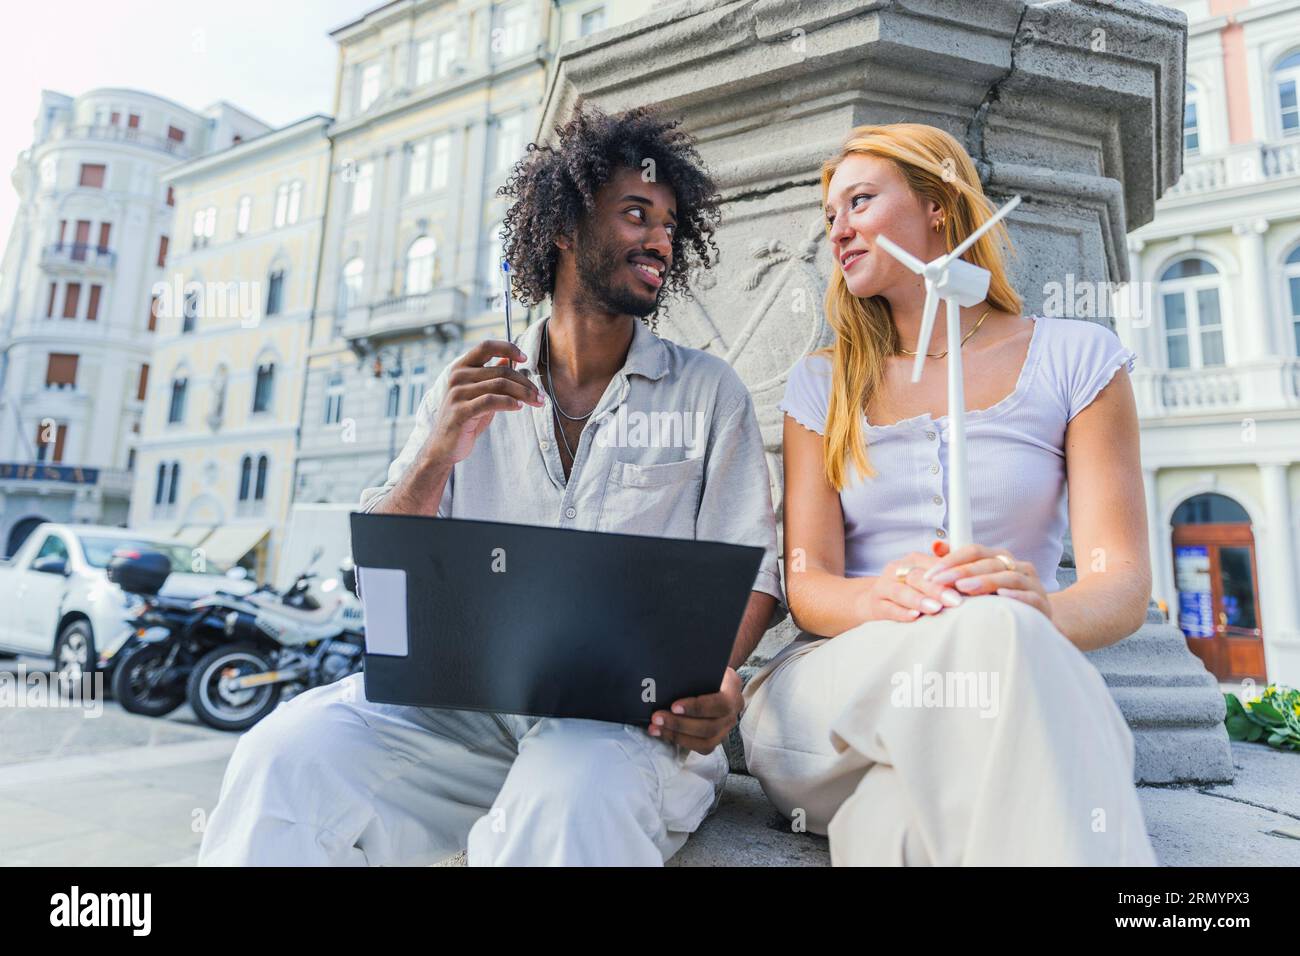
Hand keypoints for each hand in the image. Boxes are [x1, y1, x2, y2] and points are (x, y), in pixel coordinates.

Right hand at [425, 339, 544, 465]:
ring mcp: (457, 393)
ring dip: (523, 393)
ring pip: (499, 384)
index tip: (524, 358)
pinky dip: (509, 402)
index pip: (486, 346)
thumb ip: (491, 376)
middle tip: (540, 395)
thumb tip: (509, 359)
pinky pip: (491, 401)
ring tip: (536, 402)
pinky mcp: (461, 411)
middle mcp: (457, 376)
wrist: (445, 446)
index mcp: (461, 367)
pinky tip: (519, 407)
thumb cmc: (466, 418)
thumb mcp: (479, 393)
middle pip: (501, 371)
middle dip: (526, 383)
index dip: (507, 348)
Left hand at [648, 667, 742, 753]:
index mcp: (733, 689)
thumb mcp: (705, 663)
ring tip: (655, 728)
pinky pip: (701, 748)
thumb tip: (667, 670)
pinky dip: (680, 741)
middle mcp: (733, 712)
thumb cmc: (706, 668)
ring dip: (677, 736)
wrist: (715, 676)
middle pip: (710, 727)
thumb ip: (694, 669)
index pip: (720, 704)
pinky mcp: (717, 738)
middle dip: (680, 724)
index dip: (697, 708)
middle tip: (657, 718)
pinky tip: (663, 733)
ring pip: (706, 742)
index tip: (674, 706)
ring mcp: (726, 728)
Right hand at [866, 549, 966, 622]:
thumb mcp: (927, 576)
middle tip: (955, 600)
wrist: (874, 600)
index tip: (966, 585)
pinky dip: (901, 612)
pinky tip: (914, 616)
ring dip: (918, 599)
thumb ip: (948, 570)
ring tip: (935, 608)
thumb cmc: (910, 588)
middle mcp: (896, 570)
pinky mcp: (875, 605)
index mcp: (913, 560)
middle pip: (916, 577)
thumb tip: (972, 569)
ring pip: (900, 591)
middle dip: (936, 589)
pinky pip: (888, 608)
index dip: (948, 574)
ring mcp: (883, 587)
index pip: (932, 564)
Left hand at [923, 543, 1051, 620]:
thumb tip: (935, 545)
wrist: (1035, 623)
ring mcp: (1032, 584)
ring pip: (1009, 577)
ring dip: (985, 581)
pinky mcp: (1042, 604)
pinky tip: (1001, 597)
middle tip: (940, 581)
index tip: (930, 574)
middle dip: (962, 571)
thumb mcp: (977, 582)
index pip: (974, 551)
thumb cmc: (999, 601)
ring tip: (963, 588)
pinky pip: (1030, 597)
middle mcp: (1017, 567)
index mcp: (1000, 558)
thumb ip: (957, 564)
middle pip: (988, 563)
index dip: (951, 559)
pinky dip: (1016, 596)